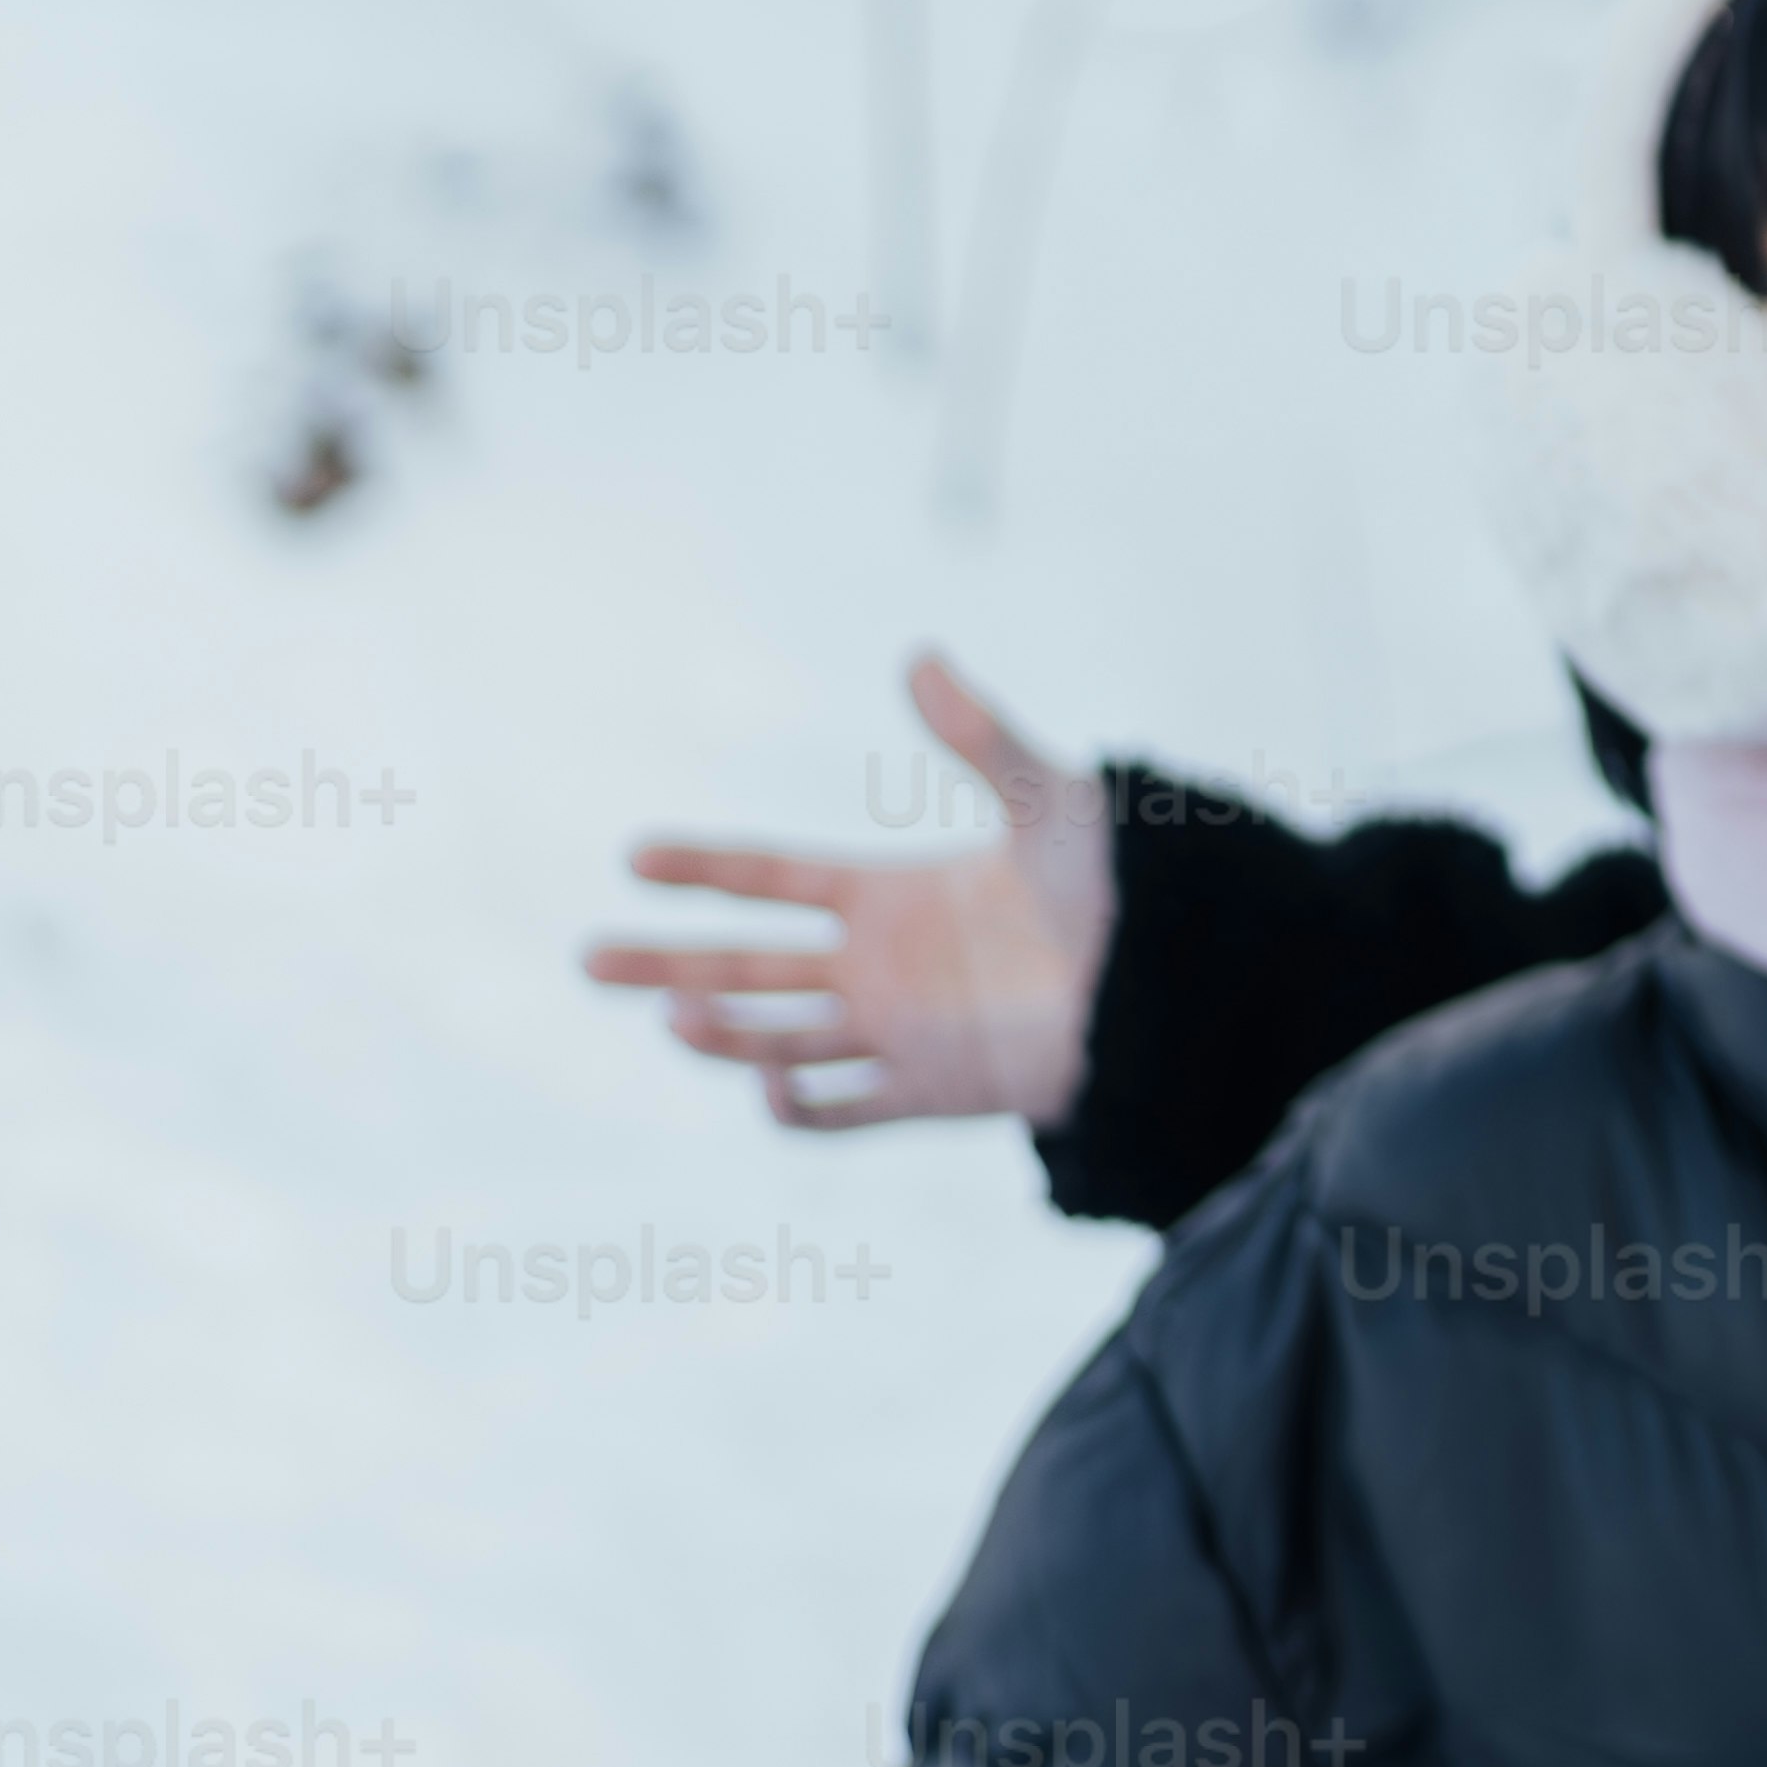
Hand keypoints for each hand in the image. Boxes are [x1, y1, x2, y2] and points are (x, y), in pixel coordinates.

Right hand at [584, 650, 1115, 1133]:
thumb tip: (919, 655)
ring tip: (670, 1018)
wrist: (1179, 984)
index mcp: (889, 895)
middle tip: (586, 958)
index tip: (633, 855)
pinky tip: (772, 1091)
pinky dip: (802, 1111)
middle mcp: (877, 966)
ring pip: (779, 1039)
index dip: (706, 868)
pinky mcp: (932, 1092)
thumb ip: (980, 738)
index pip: (773, 878)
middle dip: (667, 964)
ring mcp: (897, 1032)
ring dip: (724, 1034)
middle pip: (747, 966)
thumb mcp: (1048, 804)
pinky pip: (846, 1111)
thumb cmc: (1121, 891)